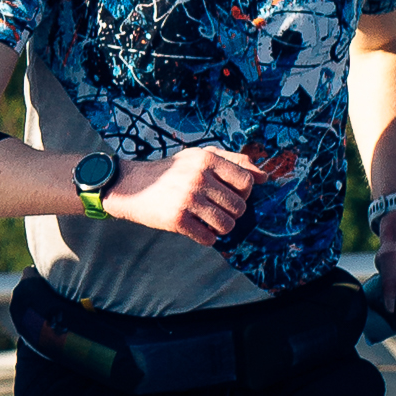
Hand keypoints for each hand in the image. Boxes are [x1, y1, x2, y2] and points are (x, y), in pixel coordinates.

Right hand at [107, 146, 258, 245]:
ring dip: (222, 228)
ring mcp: (187, 199)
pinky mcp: (176, 219)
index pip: (246, 182)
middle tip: (217, 210)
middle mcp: (199, 178)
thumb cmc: (172, 171)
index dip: (244, 193)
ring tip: (211, 223)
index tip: (229, 195)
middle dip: (232, 212)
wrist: (130, 185)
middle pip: (239, 206)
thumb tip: (265, 177)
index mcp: (207, 159)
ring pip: (226, 224)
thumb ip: (234, 161)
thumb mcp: (200, 156)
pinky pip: (207, 238)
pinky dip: (207, 238)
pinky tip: (198, 230)